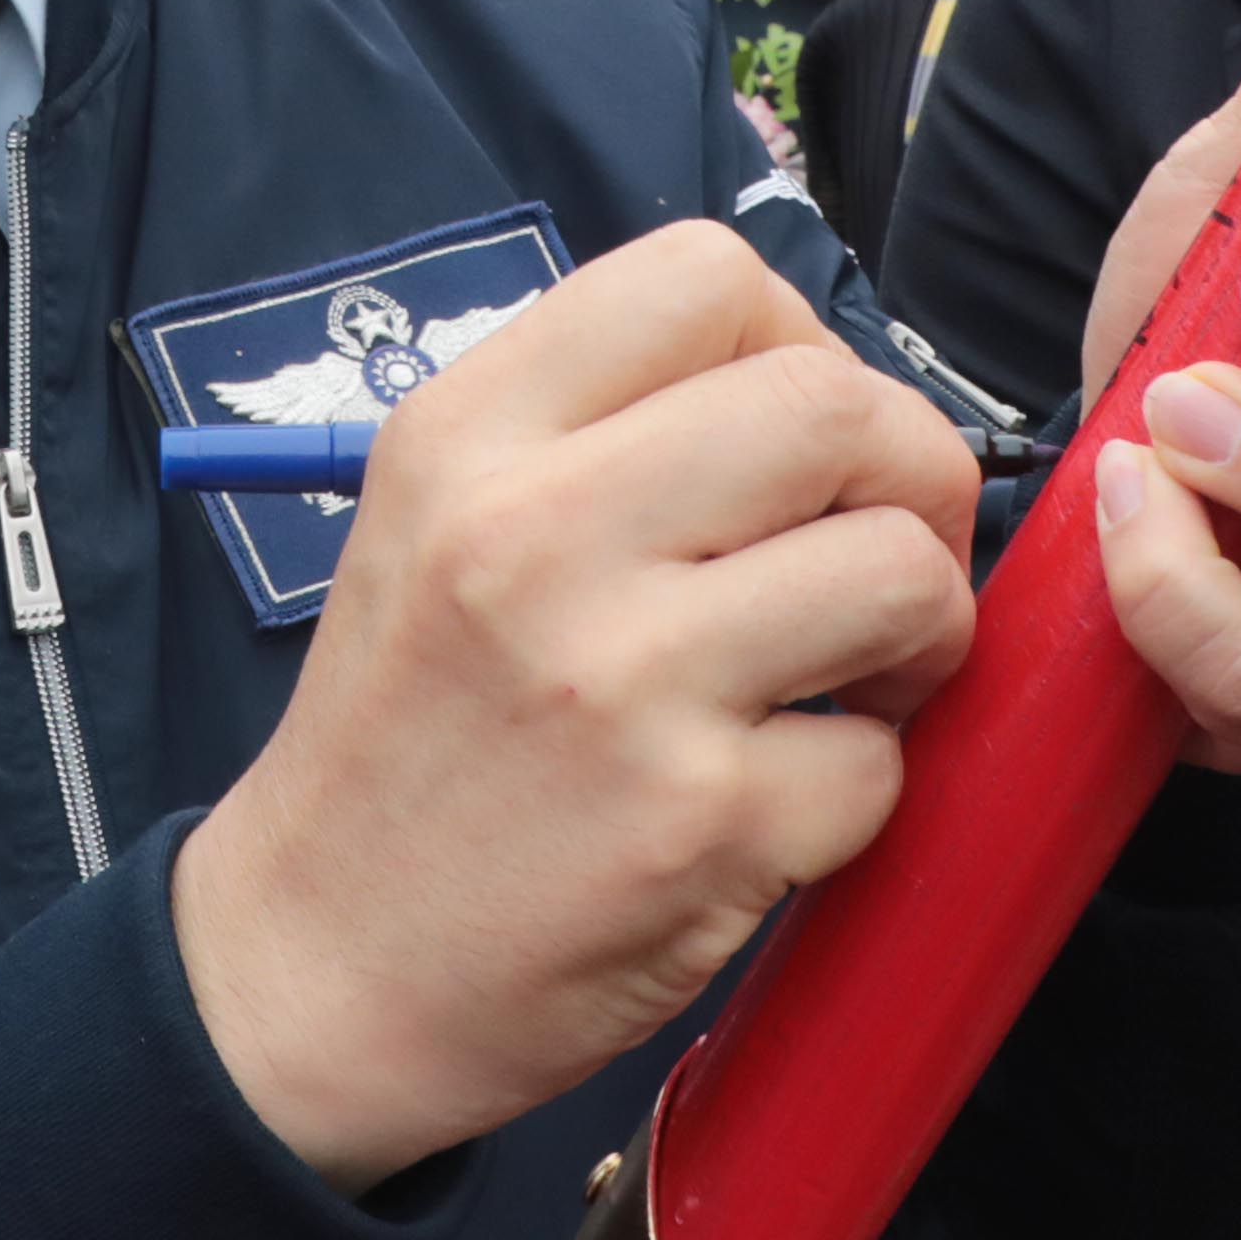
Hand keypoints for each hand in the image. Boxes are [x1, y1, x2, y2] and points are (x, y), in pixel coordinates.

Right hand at [171, 222, 984, 1190]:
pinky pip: (882, 761)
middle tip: (876, 553)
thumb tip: (824, 388)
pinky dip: (861, 788)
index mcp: (469, 437)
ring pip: (900, 570)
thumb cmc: (408, 734)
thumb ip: (597, 426)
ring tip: (855, 676)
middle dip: (909, 477)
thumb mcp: (435, 519)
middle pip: (836, 406)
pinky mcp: (698, 826)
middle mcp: (537, 537)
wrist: (319, 964)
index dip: (799, 343)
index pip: (706, 275)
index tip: (793, 442)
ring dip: (921, 629)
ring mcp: (623, 683)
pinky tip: (776, 801)